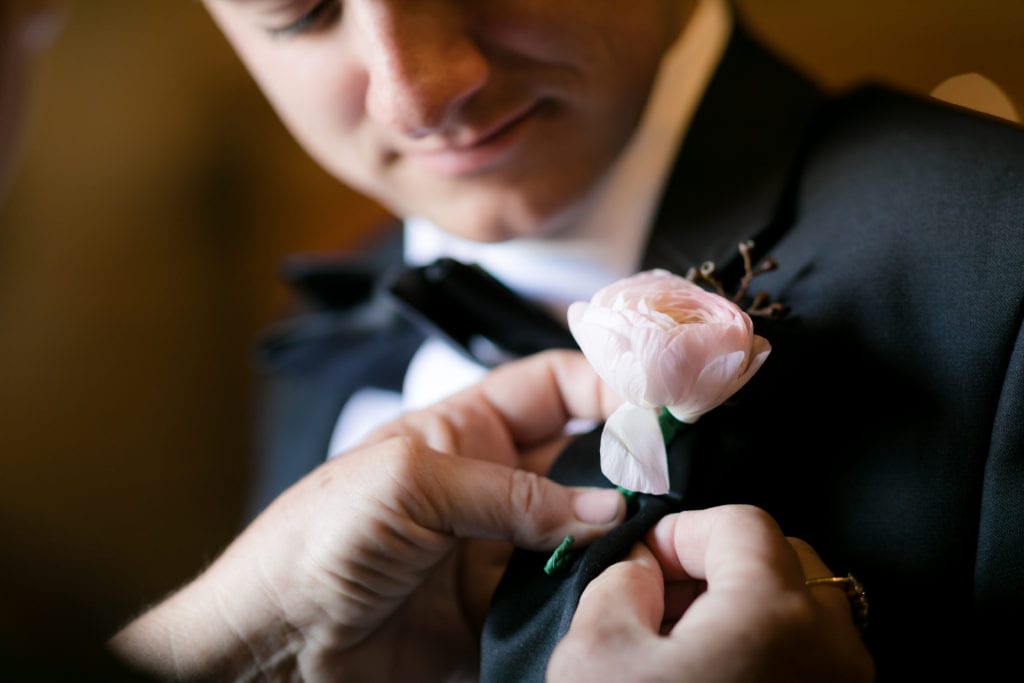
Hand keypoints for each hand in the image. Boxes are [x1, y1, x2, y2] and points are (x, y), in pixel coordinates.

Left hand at [110, 350, 625, 680]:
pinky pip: (562, 595)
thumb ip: (510, 492)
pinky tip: (606, 593)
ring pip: (584, 531)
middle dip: (629, 464)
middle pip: (585, 457)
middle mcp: (492, 480)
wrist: (276, 642)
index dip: (610, 383)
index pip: (558, 384)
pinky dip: (589, 595)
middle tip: (671, 480)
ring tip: (647, 540)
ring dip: (614, 537)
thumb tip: (603, 509)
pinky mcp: (500, 608)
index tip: (663, 401)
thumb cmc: (313, 538)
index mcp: (467, 426)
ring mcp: (499, 546)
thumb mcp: (411, 485)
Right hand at [548, 504, 874, 682]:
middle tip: (659, 598)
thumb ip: (617, 585)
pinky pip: (807, 661)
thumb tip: (640, 570)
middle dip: (714, 568)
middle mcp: (832, 645)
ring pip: (797, 614)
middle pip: (780, 562)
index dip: (681, 531)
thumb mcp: (594, 656)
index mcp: (776, 612)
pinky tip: (710, 676)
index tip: (643, 558)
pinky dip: (761, 654)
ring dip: (737, 613)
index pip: (740, 523)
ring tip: (677, 647)